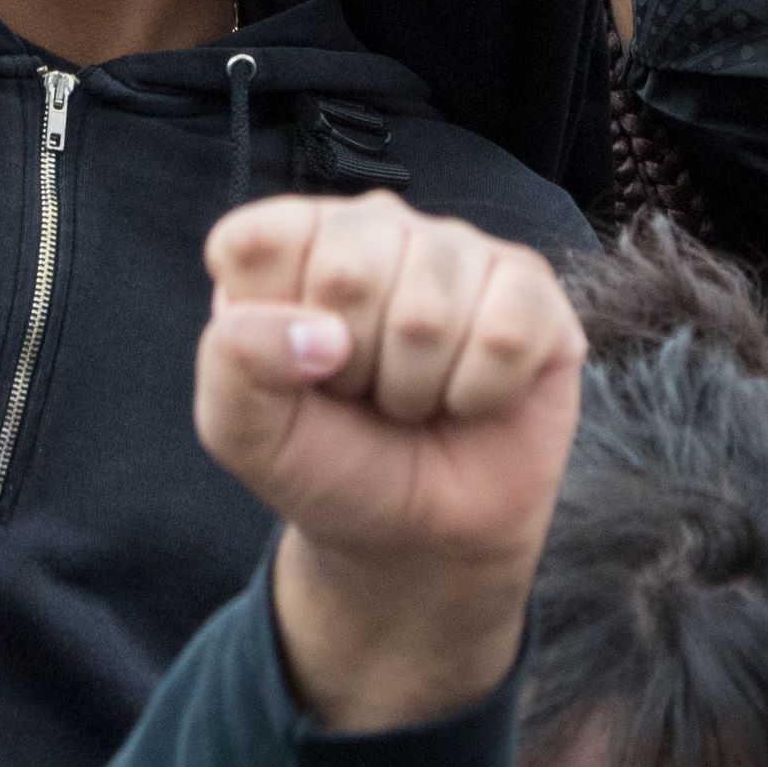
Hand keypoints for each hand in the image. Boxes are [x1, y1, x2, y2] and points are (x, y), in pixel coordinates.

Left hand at [195, 190, 582, 734]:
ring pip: (430, 310)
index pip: (256, 242)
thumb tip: (319, 331)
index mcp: (294, 242)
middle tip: (364, 391)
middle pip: (349, 271)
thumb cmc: (331, 463)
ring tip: (415, 398)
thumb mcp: (245, 431)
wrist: (421, 537)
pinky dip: (481, 391)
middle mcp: (378, 228)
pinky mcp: (532, 293)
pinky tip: (472, 398)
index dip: (267, 326)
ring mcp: (461, 252)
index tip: (292, 371)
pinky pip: (506, 332)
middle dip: (352, 367)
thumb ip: (235, 361)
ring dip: (416, 387)